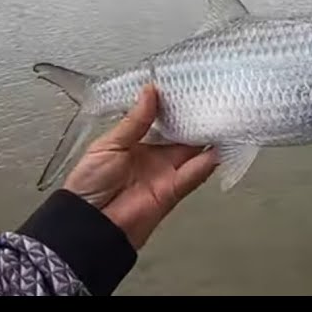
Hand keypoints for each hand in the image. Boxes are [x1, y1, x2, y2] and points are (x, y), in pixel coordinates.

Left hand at [63, 84, 217, 249]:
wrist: (90, 222)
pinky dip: (208, 162)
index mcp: (138, 143)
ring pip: (195, 152)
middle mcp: (156, 157)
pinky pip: (195, 174)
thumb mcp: (109, 144)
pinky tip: (218, 148)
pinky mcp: (174, 190)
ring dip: (208, 139)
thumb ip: (135, 120)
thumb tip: (150, 92)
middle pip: (183, 135)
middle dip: (197, 121)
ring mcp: (167, 173)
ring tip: (222, 120)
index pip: (163, 121)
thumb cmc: (89, 184)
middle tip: (212, 101)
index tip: (188, 89)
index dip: (175, 107)